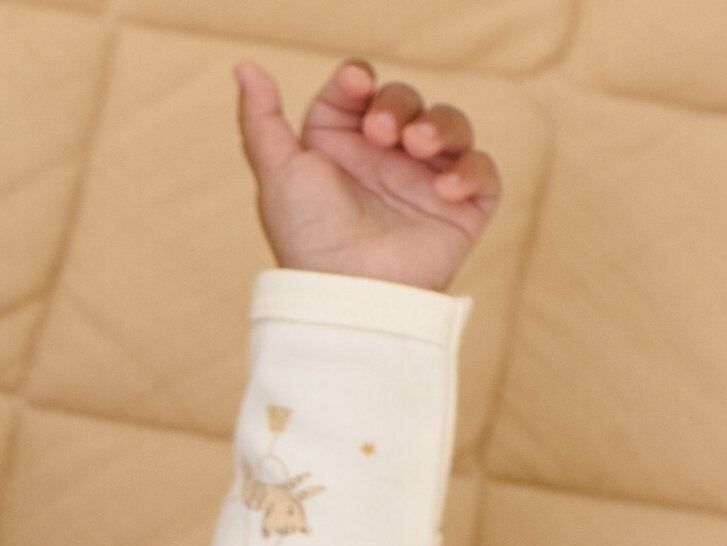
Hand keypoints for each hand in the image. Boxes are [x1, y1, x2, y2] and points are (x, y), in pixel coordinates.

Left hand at [233, 57, 500, 292]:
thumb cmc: (307, 240)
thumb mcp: (278, 174)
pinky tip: (443, 188)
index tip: (355, 87)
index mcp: (343, 148)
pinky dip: (469, 170)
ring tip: (416, 147)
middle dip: (398, 104)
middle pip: (406, 101)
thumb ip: (261, 120)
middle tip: (382, 132)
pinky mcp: (459, 210)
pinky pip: (482, 172)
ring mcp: (424, 183)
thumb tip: (244, 67)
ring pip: (450, 125)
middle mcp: (385, 161)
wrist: (346, 297)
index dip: (359, 81)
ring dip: (439, 125)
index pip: (360, 92)